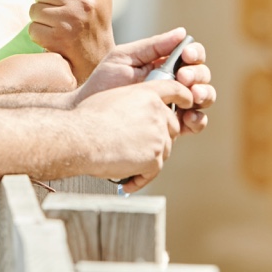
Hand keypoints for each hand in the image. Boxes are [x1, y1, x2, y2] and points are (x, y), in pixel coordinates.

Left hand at [30, 0, 114, 81]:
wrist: (98, 58)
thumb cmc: (94, 21)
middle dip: (44, 2)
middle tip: (58, 13)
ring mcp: (70, 18)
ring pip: (34, 9)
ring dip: (41, 20)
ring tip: (56, 26)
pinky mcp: (59, 37)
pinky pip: (33, 28)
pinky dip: (40, 36)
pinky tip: (53, 38)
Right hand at [72, 78, 190, 191]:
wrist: (82, 139)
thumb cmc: (88, 119)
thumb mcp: (113, 98)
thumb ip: (133, 101)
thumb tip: (136, 113)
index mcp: (147, 94)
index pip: (175, 90)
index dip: (184, 96)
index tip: (189, 102)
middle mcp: (157, 113)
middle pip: (172, 126)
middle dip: (160, 136)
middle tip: (140, 145)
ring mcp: (159, 136)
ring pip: (164, 149)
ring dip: (149, 158)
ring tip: (126, 162)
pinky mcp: (155, 158)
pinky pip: (153, 171)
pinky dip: (140, 178)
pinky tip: (126, 181)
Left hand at [76, 29, 214, 134]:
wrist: (90, 113)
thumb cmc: (104, 82)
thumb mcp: (125, 58)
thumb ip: (152, 46)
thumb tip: (183, 33)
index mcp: (165, 64)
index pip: (191, 56)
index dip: (194, 54)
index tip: (186, 55)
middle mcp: (175, 83)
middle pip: (202, 75)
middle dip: (197, 74)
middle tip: (183, 77)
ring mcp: (176, 104)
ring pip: (204, 97)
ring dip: (204, 94)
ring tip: (193, 96)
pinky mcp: (174, 125)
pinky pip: (196, 122)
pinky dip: (198, 119)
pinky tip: (188, 117)